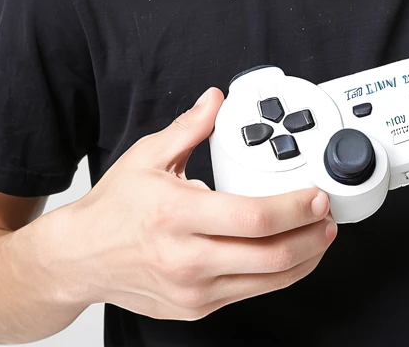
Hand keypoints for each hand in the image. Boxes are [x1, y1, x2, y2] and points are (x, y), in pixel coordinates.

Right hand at [61, 87, 337, 320]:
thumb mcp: (148, 156)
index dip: (295, 207)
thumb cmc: (113, 210)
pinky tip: (288, 255)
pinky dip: (277, 276)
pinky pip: (249, 294)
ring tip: (319, 236)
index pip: (254, 217)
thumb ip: (190, 127)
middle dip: (312, 236)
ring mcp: (194, 290)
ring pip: (267, 282)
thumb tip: (216, 100)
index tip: (317, 195)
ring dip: (304, 259)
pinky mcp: (196, 307)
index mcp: (179, 215)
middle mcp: (188, 259)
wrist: (79, 259)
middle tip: (328, 215)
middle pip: (271, 256)